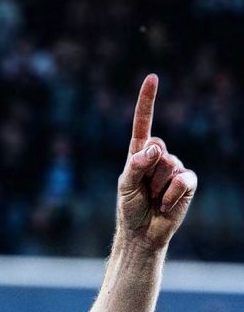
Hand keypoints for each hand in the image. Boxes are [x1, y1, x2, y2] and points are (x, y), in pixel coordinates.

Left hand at [117, 74, 196, 249]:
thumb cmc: (130, 208)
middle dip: (147, 171)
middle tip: (143, 191)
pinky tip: (165, 205)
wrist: (143, 233)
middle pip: (158, 149)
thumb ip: (136, 165)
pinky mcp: (187, 183)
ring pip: (169, 166)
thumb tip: (155, 148)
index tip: (153, 78)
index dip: (147, 100)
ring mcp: (174, 168)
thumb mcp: (126, 185)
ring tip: (153, 199)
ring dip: (157, 187)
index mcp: (139, 152)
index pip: (143, 122)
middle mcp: (158, 157)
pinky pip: (183, 180)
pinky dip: (171, 194)